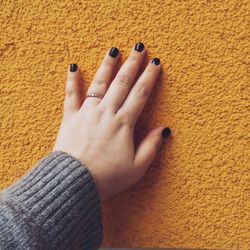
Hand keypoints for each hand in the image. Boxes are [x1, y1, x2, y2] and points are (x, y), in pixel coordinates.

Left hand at [53, 43, 170, 200]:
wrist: (74, 183)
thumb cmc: (107, 177)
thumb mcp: (136, 167)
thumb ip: (151, 146)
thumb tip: (164, 129)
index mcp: (123, 124)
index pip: (140, 94)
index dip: (149, 77)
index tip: (155, 63)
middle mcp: (106, 113)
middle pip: (121, 83)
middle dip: (132, 64)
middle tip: (138, 48)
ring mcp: (87, 113)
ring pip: (99, 84)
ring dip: (107, 66)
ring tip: (113, 50)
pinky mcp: (70, 118)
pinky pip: (71, 95)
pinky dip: (72, 81)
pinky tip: (73, 67)